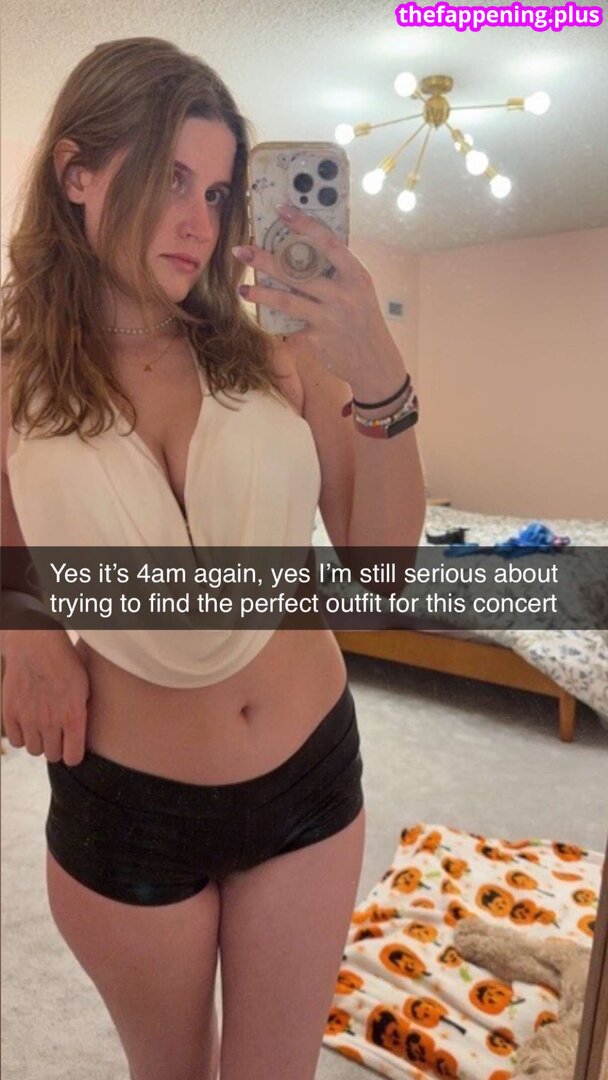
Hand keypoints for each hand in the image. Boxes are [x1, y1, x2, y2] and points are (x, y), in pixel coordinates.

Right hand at [2, 630, 89, 764]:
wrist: (37, 644)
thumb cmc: (65, 662)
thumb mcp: (84, 687)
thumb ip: (81, 714)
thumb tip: (79, 735)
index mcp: (73, 716)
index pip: (73, 758)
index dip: (73, 754)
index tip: (71, 748)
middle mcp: (51, 722)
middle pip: (53, 756)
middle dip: (57, 748)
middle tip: (57, 735)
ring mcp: (28, 719)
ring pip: (34, 750)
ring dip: (39, 742)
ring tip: (42, 728)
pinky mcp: (10, 713)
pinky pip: (16, 741)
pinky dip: (22, 736)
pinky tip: (28, 724)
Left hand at [233, 204, 406, 399]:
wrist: (373, 362)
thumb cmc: (363, 321)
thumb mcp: (359, 292)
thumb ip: (336, 274)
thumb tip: (300, 251)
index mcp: (356, 276)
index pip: (328, 243)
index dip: (304, 224)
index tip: (282, 209)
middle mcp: (343, 295)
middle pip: (298, 272)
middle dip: (265, 260)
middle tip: (241, 251)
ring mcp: (329, 318)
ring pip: (287, 300)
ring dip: (261, 293)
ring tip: (241, 289)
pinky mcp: (317, 338)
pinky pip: (291, 324)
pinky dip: (277, 319)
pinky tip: (262, 315)